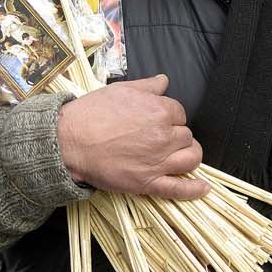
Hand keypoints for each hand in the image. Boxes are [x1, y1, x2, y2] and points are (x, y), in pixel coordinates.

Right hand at [56, 75, 208, 198]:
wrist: (69, 141)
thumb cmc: (92, 114)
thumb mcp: (121, 90)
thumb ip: (148, 86)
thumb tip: (164, 81)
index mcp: (160, 111)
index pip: (180, 114)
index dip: (170, 117)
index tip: (158, 121)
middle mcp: (164, 136)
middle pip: (186, 136)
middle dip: (176, 135)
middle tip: (159, 137)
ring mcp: (158, 161)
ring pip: (190, 159)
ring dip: (189, 156)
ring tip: (180, 155)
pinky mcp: (148, 183)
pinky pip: (178, 189)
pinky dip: (193, 189)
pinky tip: (202, 187)